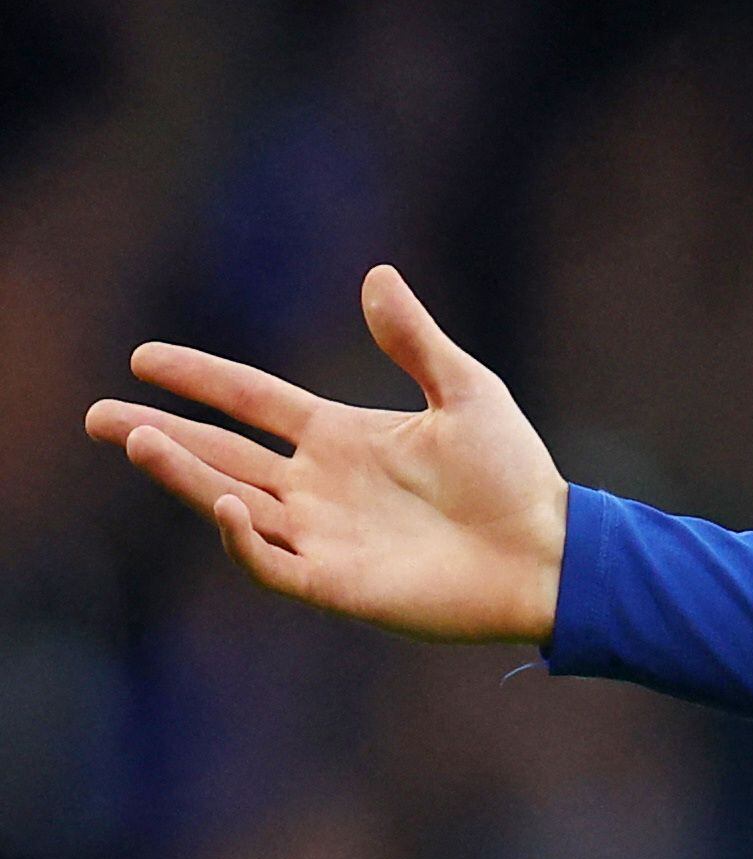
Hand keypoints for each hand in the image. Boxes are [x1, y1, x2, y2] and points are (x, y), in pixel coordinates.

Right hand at [86, 264, 570, 644]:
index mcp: (342, 437)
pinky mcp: (338, 582)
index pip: (251, 401)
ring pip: (230, 502)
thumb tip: (377, 276)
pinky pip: (271, 562)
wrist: (551, 552)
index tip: (143, 357)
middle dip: (158, 433)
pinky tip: (222, 502)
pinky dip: (240, 538)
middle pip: (221, 454)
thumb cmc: (516, 477)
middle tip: (96, 415)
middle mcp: (320, 485)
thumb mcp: (467, 392)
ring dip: (182, 474)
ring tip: (134, 440)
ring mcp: (324, 535)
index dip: (199, 378)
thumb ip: (416, 340)